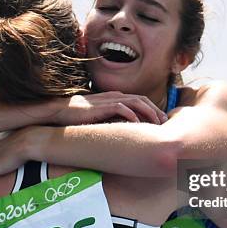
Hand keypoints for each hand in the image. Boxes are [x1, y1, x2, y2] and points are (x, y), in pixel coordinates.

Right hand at [53, 92, 167, 124]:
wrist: (61, 111)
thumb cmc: (80, 117)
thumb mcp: (102, 117)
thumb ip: (114, 119)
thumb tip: (128, 131)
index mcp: (116, 97)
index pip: (140, 100)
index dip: (153, 109)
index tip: (161, 122)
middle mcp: (115, 96)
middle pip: (142, 100)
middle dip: (156, 110)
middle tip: (165, 123)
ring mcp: (109, 99)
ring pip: (136, 102)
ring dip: (148, 112)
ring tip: (157, 123)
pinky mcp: (102, 106)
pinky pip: (121, 108)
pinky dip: (132, 114)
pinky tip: (138, 124)